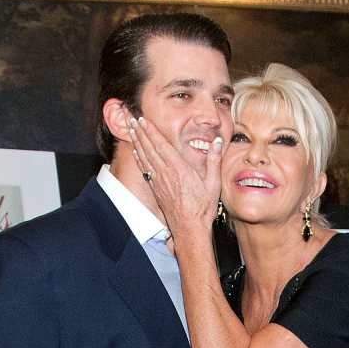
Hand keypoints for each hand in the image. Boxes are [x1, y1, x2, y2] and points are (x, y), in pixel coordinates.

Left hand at [128, 117, 221, 245]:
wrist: (189, 228)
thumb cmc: (202, 208)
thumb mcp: (213, 183)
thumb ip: (214, 160)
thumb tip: (218, 141)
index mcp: (179, 169)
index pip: (162, 145)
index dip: (151, 131)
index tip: (143, 120)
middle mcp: (166, 173)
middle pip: (149, 148)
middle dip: (140, 132)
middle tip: (131, 119)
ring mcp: (159, 181)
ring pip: (144, 157)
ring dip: (136, 142)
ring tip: (130, 129)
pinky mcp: (156, 189)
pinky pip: (145, 169)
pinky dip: (139, 158)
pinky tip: (135, 152)